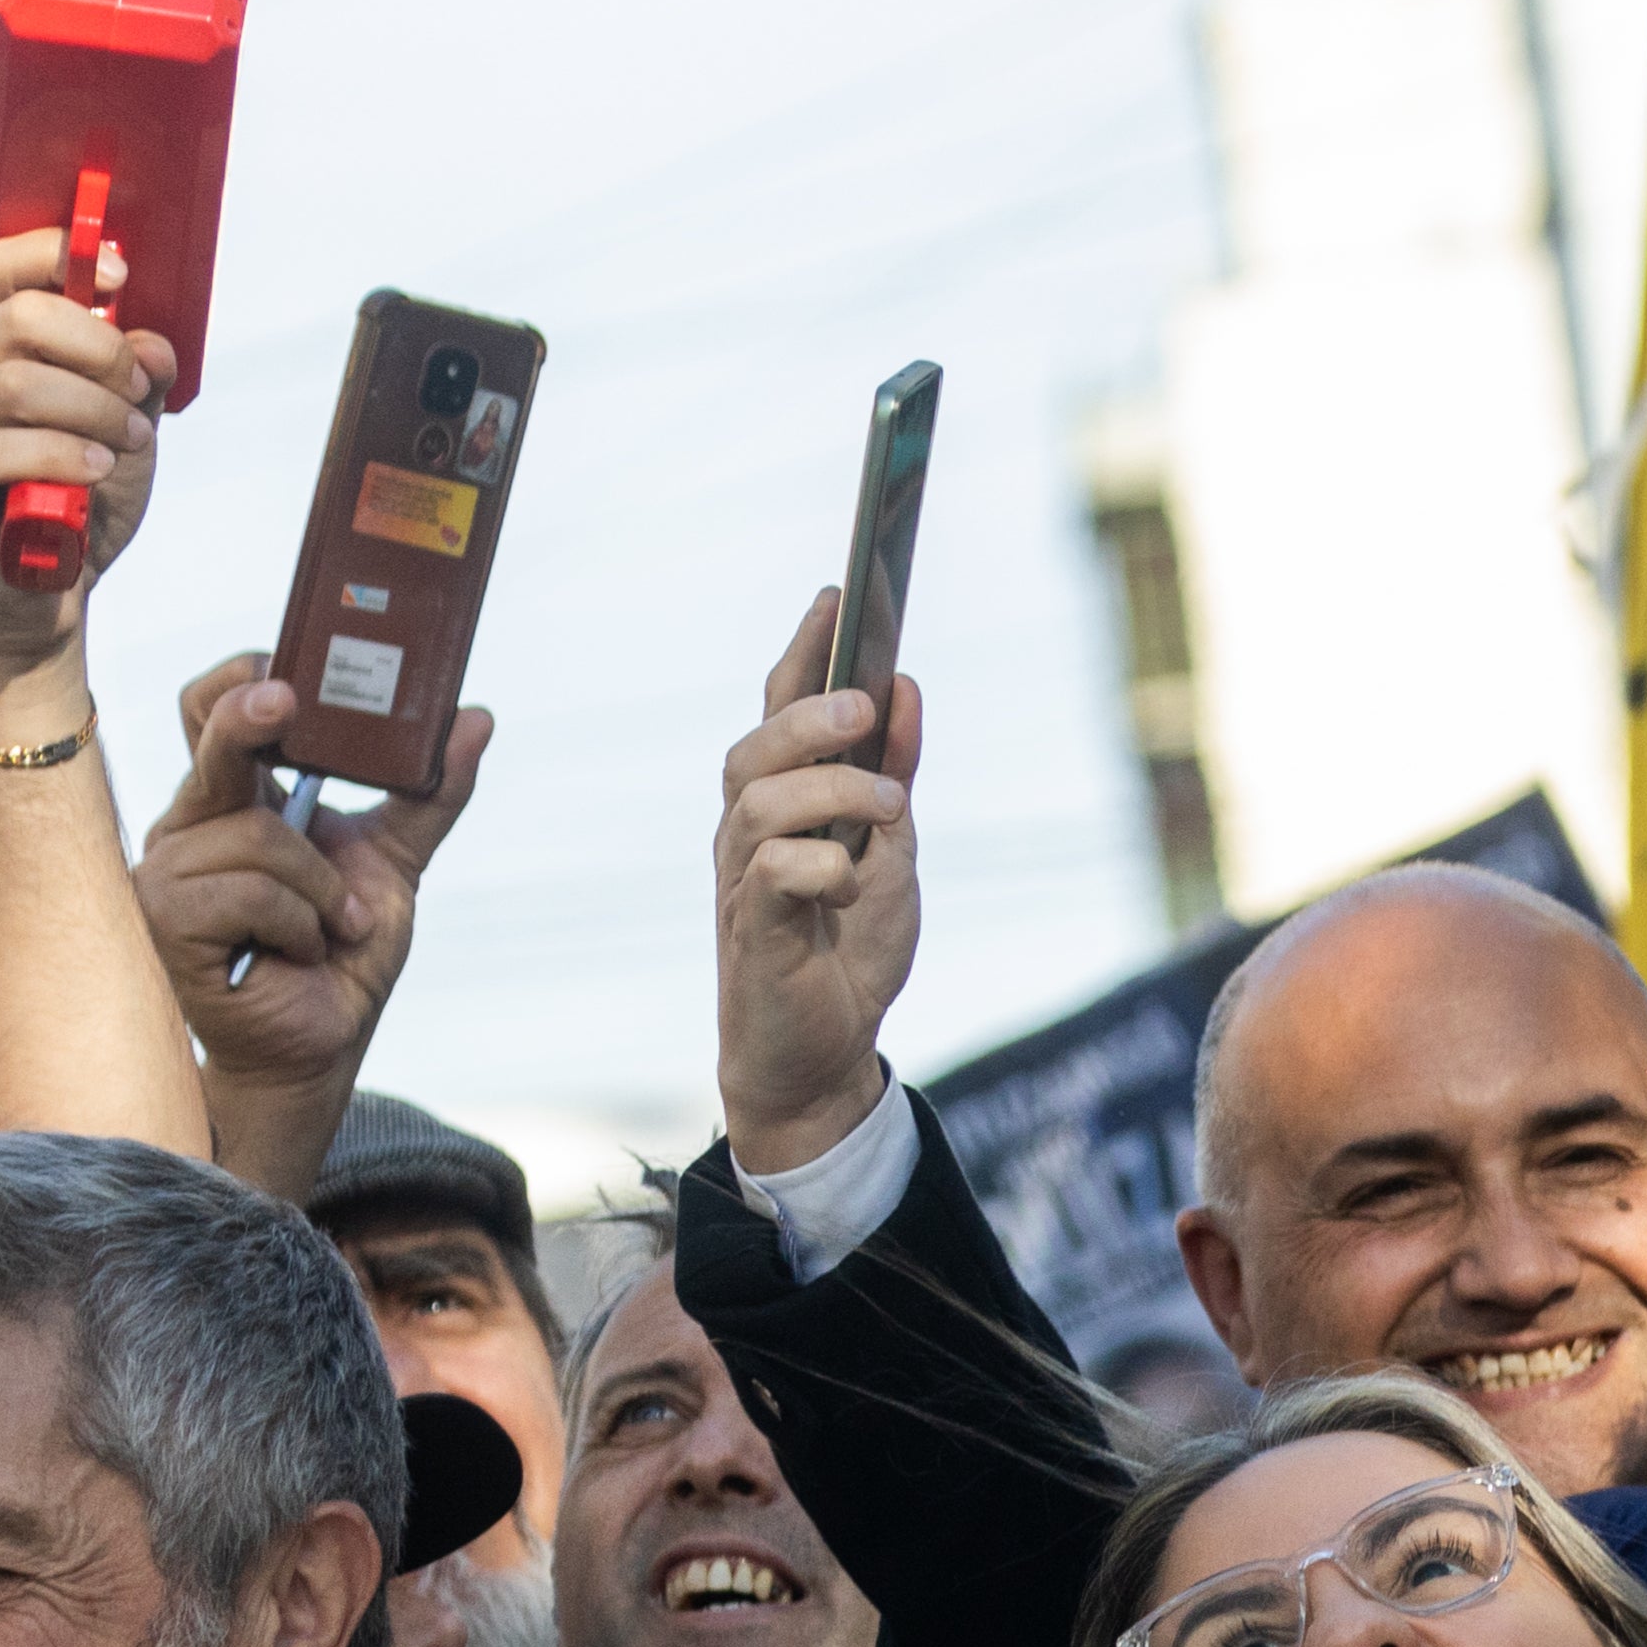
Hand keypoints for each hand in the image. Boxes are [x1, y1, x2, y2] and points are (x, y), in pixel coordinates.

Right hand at [0, 228, 177, 670]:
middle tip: (139, 388)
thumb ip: (141, 381)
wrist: (52, 589)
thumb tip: (149, 339)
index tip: (122, 274)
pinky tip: (94, 472)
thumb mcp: (131, 431)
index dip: (61, 255)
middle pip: (19, 318)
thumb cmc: (83, 499)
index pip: (6, 270)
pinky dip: (57, 455)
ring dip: (91, 409)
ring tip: (127, 443)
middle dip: (99, 348)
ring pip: (13, 383)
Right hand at [140, 655, 492, 1088]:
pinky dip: (301, 923)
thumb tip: (477, 717)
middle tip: (285, 698)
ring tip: (331, 926)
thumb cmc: (342, 949)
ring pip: (261, 836)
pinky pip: (251, 893)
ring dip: (324, 889)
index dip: (237, 681)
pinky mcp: (165, 918)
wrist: (321, 1039)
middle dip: (250, 716)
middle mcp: (191, 823)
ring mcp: (168, 869)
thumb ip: (430, 793)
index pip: (212, 713)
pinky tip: (297, 951)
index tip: (282, 666)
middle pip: (213, 745)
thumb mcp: (395, 861)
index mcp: (238, 798)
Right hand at [715, 591, 922, 1172]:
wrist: (826, 1053)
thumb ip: (894, 774)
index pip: (780, 709)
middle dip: (809, 713)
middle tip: (865, 705)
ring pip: (760, 798)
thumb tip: (904, 687)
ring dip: (834, 790)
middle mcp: (749, 831)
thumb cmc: (850, 946)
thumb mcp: (894, 848)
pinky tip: (852, 883)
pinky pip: (772, 872)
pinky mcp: (749, 927)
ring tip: (889, 808)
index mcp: (784, 802)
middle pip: (757, 746)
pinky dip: (825, 866)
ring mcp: (741, 877)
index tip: (842, 592)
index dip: (806, 650)